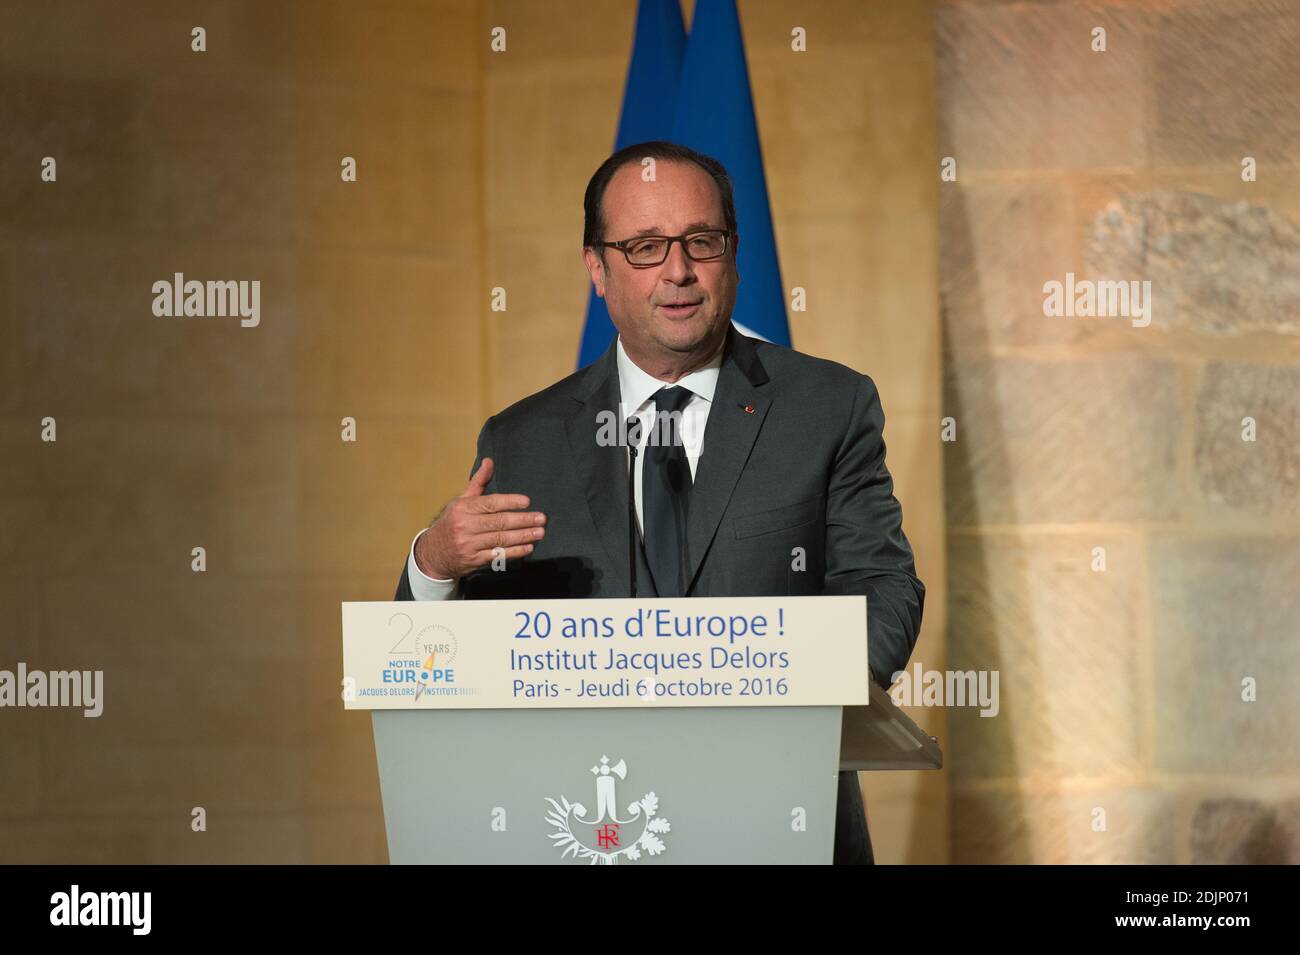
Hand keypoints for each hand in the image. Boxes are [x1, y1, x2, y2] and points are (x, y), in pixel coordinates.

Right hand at [413, 458, 545, 578]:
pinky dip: (514, 552)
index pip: (490, 503)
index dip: (510, 502)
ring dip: (522, 536)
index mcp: (463, 508)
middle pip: (498, 522)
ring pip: (500, 539)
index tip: (527, 501)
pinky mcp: (473, 561)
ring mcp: (469, 545)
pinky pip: (497, 555)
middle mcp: (465, 526)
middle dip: (523, 520)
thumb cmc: (451, 523)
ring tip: (539, 532)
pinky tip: (528, 547)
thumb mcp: (461, 501)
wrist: (432, 553)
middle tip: (541, 518)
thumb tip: (489, 461)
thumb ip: (478, 483)